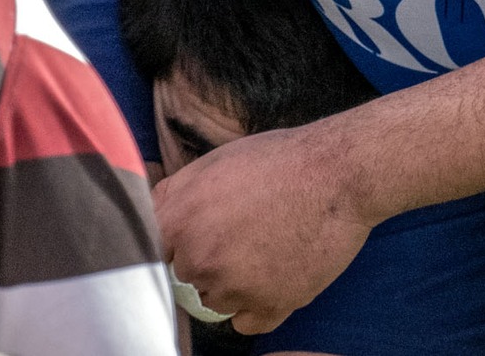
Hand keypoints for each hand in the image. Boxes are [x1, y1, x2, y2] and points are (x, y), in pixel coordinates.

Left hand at [152, 121, 373, 335]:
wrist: (334, 174)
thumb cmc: (274, 161)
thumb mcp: (211, 164)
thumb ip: (173, 195)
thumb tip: (149, 212)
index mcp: (178, 222)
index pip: (151, 254)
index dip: (171, 247)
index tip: (186, 241)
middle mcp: (200, 261)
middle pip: (184, 281)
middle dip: (202, 265)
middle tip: (234, 238)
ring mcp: (235, 288)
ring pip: (214, 304)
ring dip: (229, 287)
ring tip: (258, 250)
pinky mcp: (271, 306)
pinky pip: (245, 323)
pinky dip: (255, 306)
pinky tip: (270, 274)